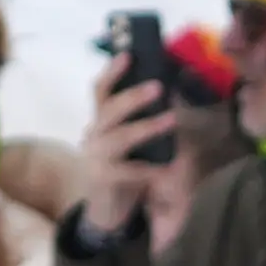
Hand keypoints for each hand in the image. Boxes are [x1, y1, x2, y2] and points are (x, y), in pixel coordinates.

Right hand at [76, 66, 175, 235]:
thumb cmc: (125, 170)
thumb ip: (142, 122)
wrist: (107, 210)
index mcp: (101, 121)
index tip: (129, 55)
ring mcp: (95, 156)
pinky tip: (167, 168)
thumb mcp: (132, 143)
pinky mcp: (101, 179)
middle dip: (133, 96)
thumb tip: (169, 95)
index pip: (101, 90)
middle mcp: (94, 134)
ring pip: (118, 137)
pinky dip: (148, 169)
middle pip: (109, 109)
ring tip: (171, 120)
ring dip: (146, 127)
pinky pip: (126, 171)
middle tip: (159, 87)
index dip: (112, 72)